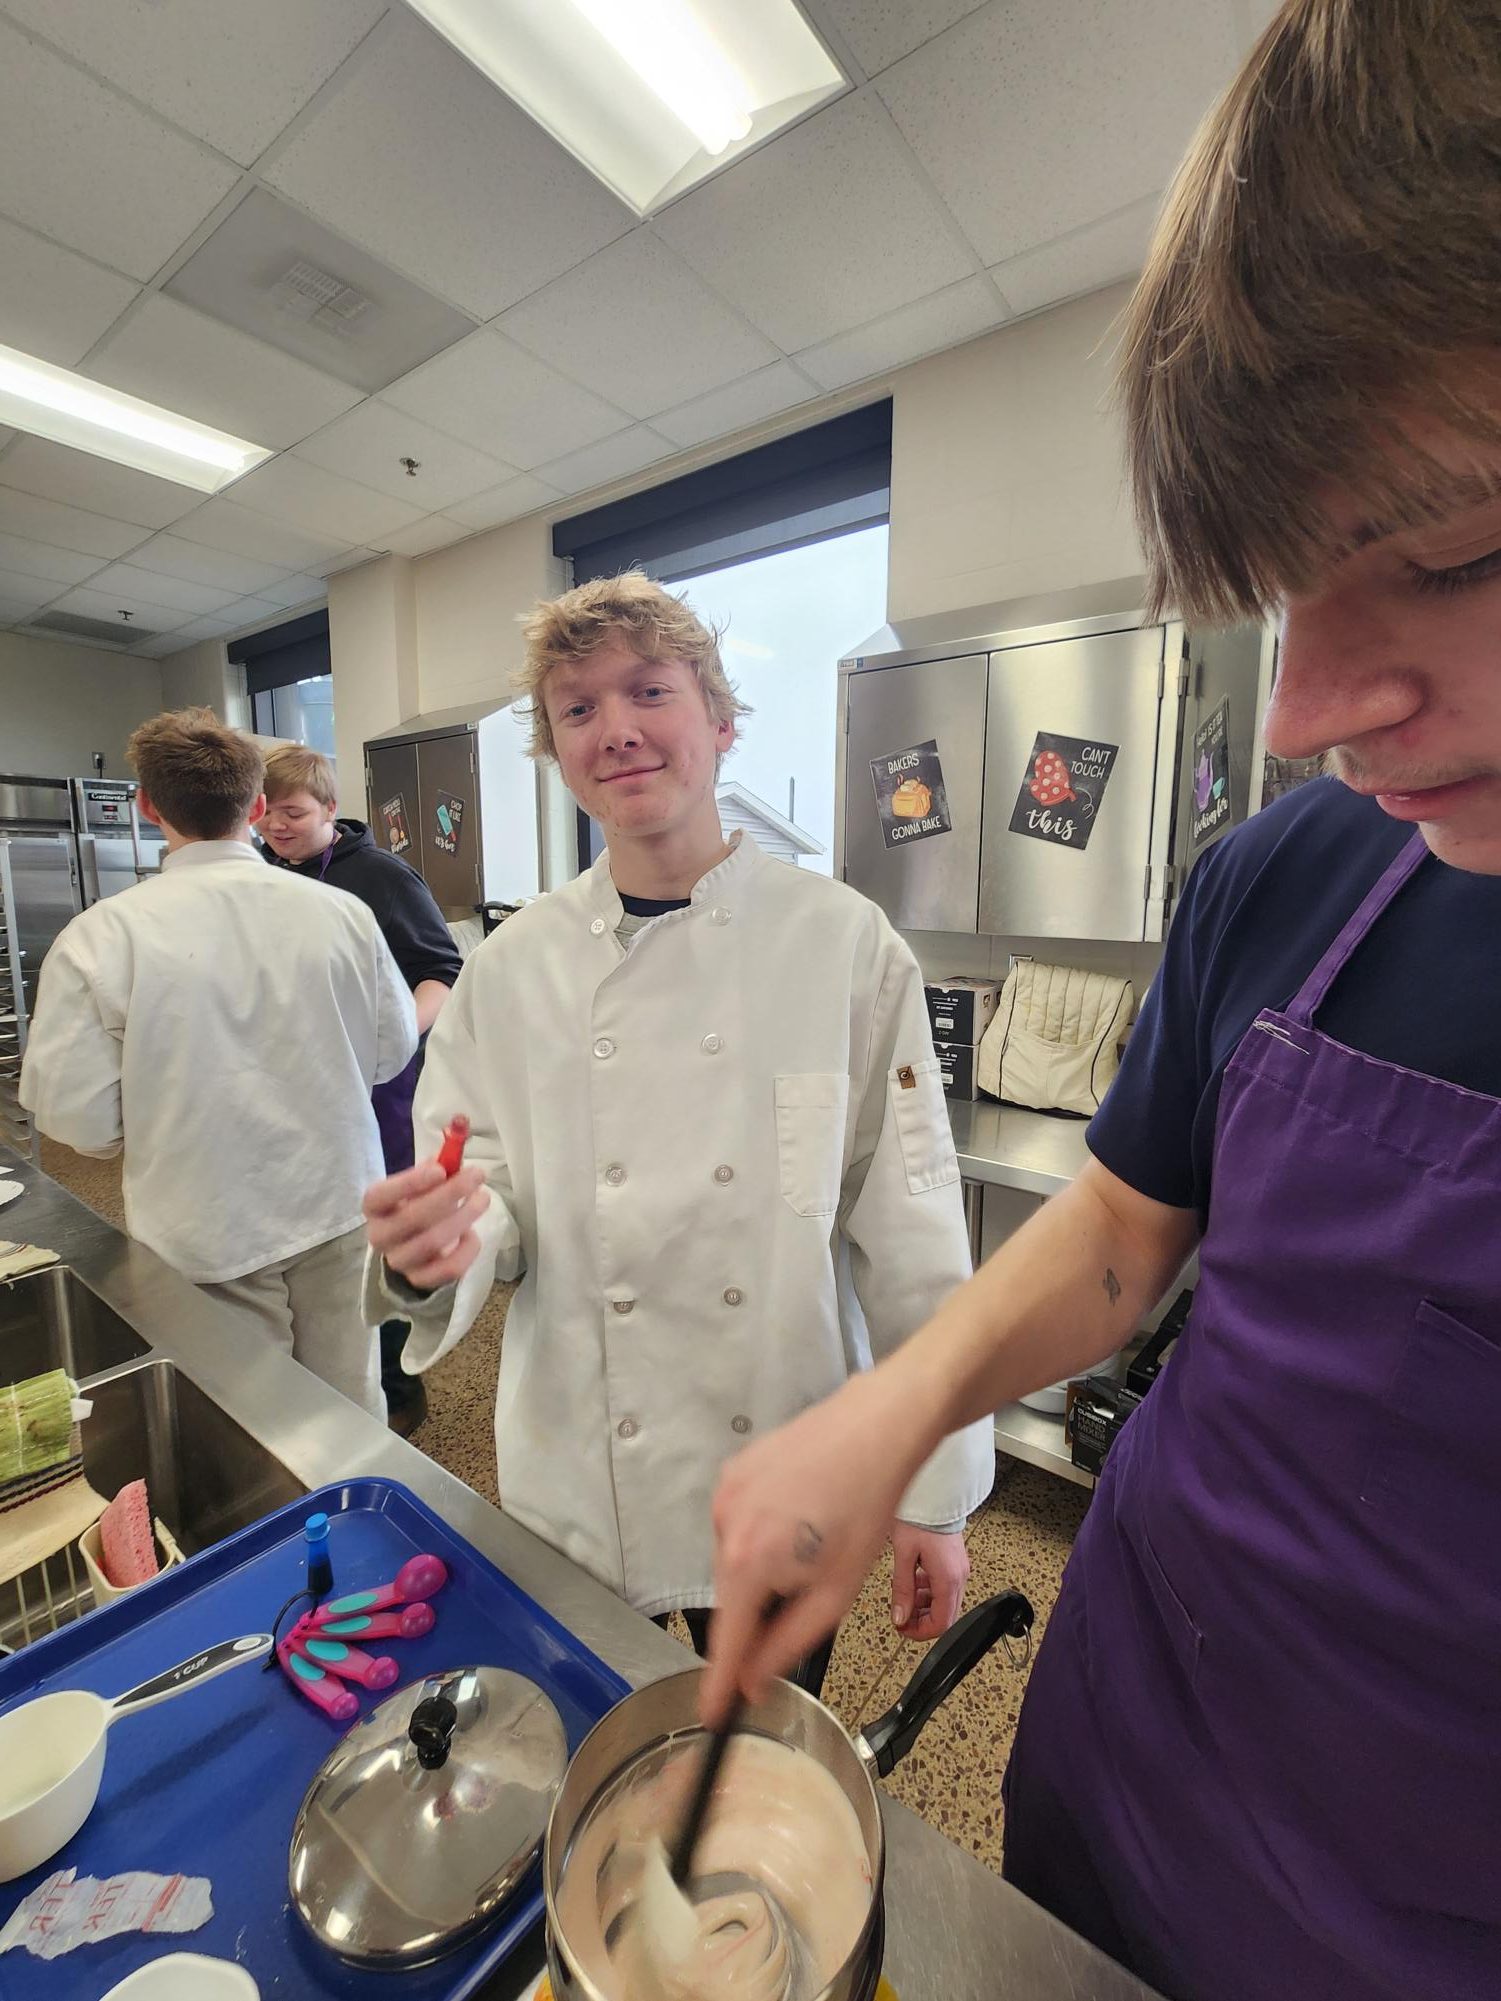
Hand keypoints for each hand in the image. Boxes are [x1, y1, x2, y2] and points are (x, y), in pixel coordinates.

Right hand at [363, 1158, 489, 1290]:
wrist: (411, 1246)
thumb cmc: (416, 1204)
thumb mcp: (420, 1183)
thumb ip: (435, 1168)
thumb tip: (455, 1153)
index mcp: (374, 1207)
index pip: (380, 1196)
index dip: (410, 1183)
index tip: (441, 1170)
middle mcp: (380, 1236)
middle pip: (411, 1218)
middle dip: (449, 1194)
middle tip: (476, 1176)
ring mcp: (399, 1261)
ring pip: (432, 1242)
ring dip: (463, 1217)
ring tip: (482, 1198)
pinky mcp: (421, 1280)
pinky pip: (448, 1269)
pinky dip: (467, 1250)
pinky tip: (472, 1234)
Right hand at [703, 1370, 919, 1725]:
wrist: (876, 1427)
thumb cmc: (866, 1507)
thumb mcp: (836, 1591)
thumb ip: (787, 1643)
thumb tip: (753, 1680)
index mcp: (747, 1561)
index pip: (725, 1639)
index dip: (718, 1681)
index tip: (708, 1715)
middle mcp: (722, 1525)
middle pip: (732, 1595)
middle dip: (762, 1606)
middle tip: (811, 1585)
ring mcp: (724, 1492)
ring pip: (735, 1557)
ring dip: (763, 1565)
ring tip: (814, 1537)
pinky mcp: (733, 1470)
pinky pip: (739, 1520)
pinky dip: (762, 1530)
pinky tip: (800, 1514)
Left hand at [890, 1521, 968, 1639]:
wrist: (933, 1493)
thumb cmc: (920, 1517)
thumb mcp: (904, 1555)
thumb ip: (902, 1590)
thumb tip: (900, 1617)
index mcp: (948, 1578)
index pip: (942, 1623)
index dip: (921, 1632)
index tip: (903, 1629)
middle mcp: (958, 1576)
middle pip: (945, 1615)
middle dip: (921, 1621)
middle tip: (900, 1617)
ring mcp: (959, 1568)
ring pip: (945, 1602)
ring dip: (924, 1606)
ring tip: (903, 1598)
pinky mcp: (954, 1561)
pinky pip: (944, 1586)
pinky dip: (928, 1591)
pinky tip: (913, 1582)